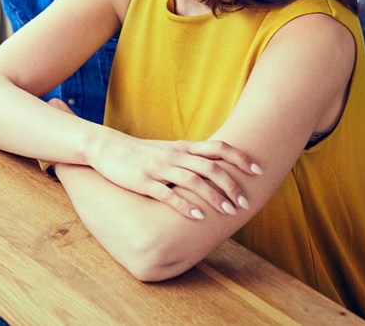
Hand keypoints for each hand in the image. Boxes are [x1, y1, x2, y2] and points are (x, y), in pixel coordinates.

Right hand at [47, 99, 261, 219]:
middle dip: (231, 185)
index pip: (217, 148)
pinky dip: (185, 205)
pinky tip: (198, 216)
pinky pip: (168, 194)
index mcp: (182, 148)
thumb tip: (217, 167)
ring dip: (214, 197)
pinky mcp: (144, 182)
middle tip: (245, 203)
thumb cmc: (140, 152)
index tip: (258, 171)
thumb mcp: (168, 149)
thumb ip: (190, 157)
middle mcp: (174, 156)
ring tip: (229, 212)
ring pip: (193, 181)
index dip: (240, 158)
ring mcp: (159, 169)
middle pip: (210, 167)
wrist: (106, 147)